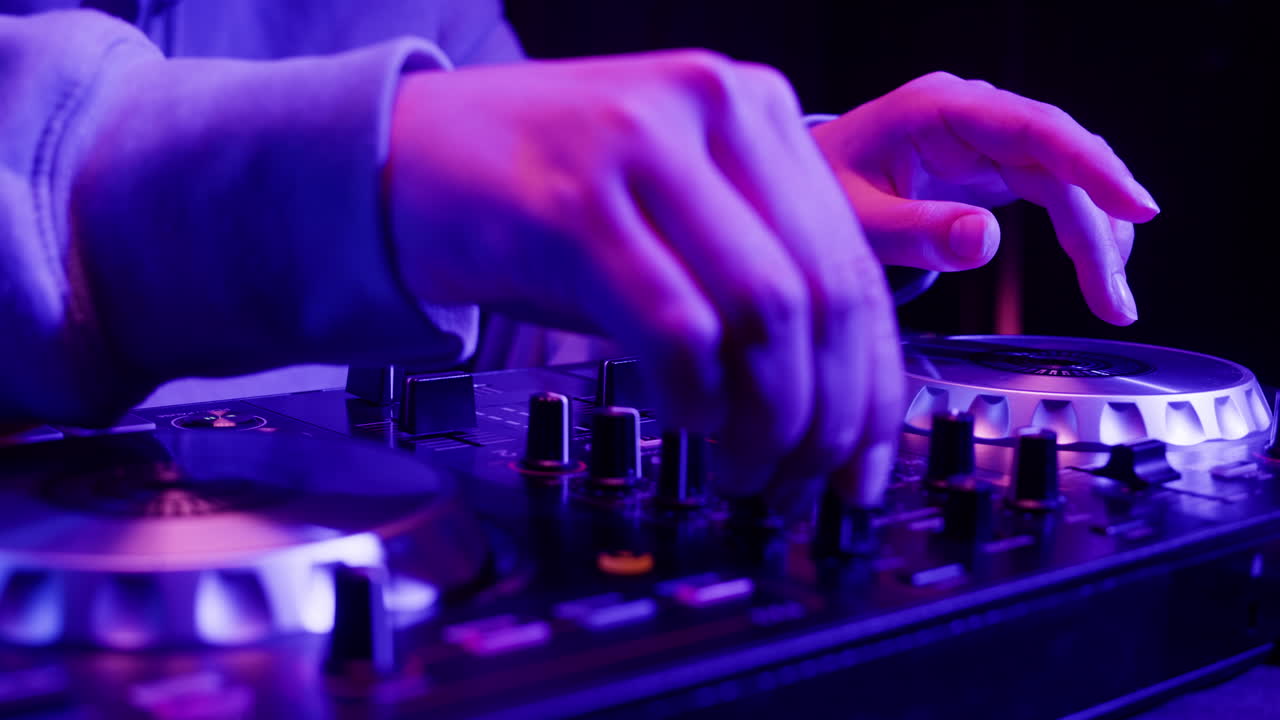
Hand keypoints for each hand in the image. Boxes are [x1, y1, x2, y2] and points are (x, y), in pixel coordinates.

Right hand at [384, 51, 902, 507]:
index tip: (865, 459)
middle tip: (805, 483)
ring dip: (767, 419)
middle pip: (823, 293)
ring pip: (764, 310)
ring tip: (746, 469)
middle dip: (828, 416)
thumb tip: (829, 402)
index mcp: (753, 107)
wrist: (404, 154)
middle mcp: (711, 107)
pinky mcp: (572, 198)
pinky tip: (687, 423)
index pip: (854, 264)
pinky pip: (673, 324)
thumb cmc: (540, 196)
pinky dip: (693, 395)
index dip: (873, 384)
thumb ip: (751, 277)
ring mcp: (641, 144)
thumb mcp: (669, 214)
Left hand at [811, 71, 1159, 324]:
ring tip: (1112, 299)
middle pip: (1062, 160)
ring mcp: (985, 138)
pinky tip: (1094, 268)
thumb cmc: (816, 189)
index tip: (1136, 207)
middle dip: (1098, 227)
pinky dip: (1075, 230)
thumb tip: (985, 242)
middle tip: (1115, 297)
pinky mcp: (989, 165)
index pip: (1035, 128)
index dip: (1092, 167)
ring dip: (1096, 235)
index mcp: (939, 109)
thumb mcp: (853, 219)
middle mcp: (972, 115)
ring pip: (1066, 178)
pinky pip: (1050, 190)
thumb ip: (914, 232)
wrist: (798, 181)